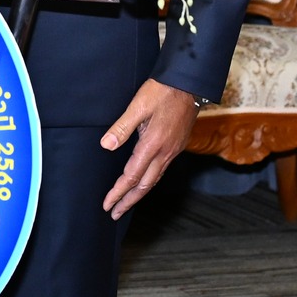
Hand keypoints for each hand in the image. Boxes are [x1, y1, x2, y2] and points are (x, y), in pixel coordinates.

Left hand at [100, 78, 198, 218]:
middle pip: (144, 185)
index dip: (118, 192)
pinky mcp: (177, 145)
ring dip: (139, 193)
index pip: (131, 176)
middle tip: (115, 213)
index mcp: (152, 145)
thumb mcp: (139, 105)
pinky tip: (144, 180)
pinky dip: (150, 180)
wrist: (190, 83)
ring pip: (154, 179)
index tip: (107, 204)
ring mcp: (173, 150)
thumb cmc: (163, 90)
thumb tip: (106, 146)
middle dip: (128, 201)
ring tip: (127, 202)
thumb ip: (122, 127)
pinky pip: (161, 170)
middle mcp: (164, 152)